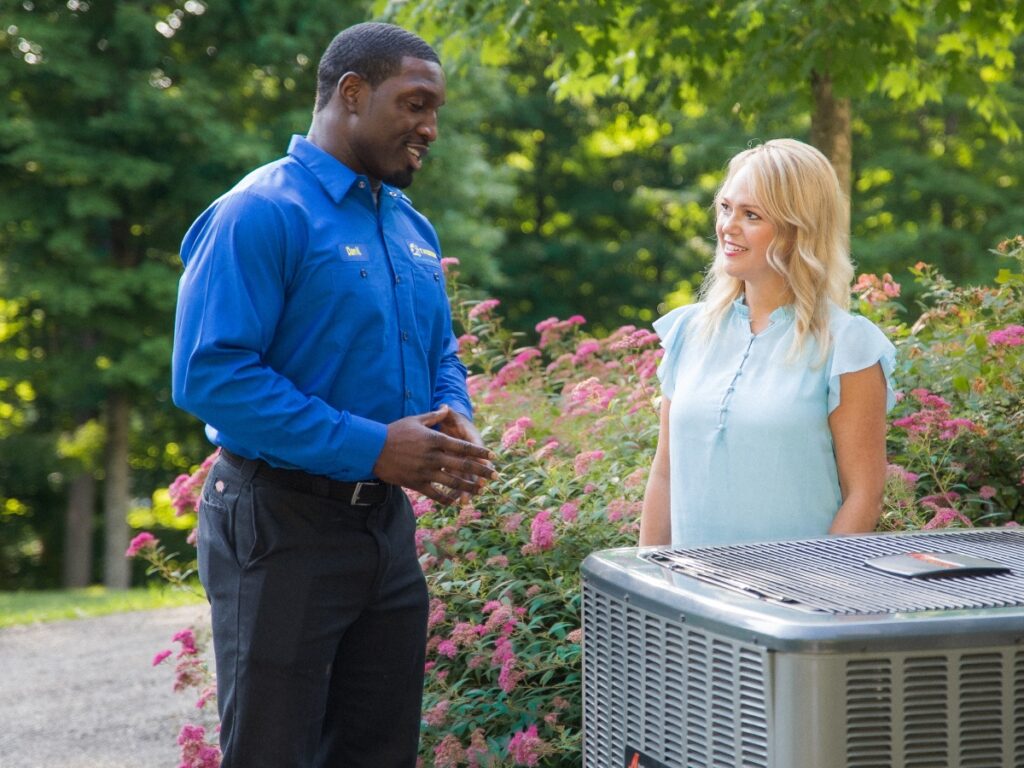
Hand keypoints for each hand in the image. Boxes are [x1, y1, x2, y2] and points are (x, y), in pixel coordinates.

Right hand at [373, 405, 496, 504]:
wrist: (372, 448)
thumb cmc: (394, 432)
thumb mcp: (415, 420)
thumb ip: (434, 416)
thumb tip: (447, 407)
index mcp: (435, 439)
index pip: (463, 447)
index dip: (480, 453)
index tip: (493, 457)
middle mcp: (433, 456)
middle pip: (463, 465)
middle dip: (481, 471)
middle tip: (496, 476)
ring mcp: (425, 471)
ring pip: (452, 482)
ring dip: (469, 487)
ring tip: (481, 491)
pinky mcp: (416, 483)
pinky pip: (435, 493)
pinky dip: (446, 499)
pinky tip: (455, 503)